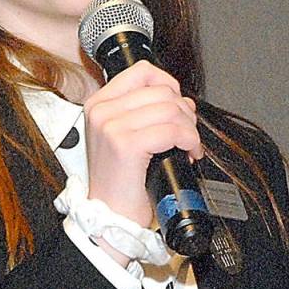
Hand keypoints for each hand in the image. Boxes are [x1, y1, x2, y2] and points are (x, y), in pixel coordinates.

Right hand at [83, 61, 201, 249]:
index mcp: (99, 103)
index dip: (169, 86)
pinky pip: (173, 130)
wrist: (111, 217)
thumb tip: (180, 100)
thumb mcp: (124, 137)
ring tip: (187, 147)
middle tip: (186, 136)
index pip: (143, 72)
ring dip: (189, 129)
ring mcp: (111, 126)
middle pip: (163, 91)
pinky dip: (189, 141)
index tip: (177, 108)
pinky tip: (188, 154)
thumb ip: (144, 112)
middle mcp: (102, 111)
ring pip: (172, 109)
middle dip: (184, 113)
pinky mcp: (126, 144)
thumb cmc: (121, 183)